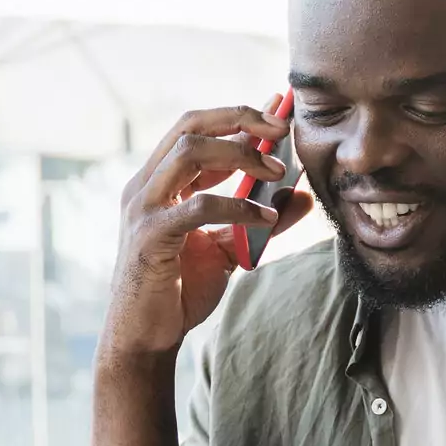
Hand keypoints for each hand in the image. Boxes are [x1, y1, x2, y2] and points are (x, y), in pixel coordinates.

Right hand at [101, 101, 314, 358]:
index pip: (196, 128)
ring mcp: (142, 208)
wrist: (147, 337)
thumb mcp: (229, 247)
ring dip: (240, 154)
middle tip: (282, 130)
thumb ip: (260, 219)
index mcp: (158, 182)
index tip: (279, 108)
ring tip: (277, 172)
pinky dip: (238, 206)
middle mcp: (145, 186)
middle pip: (190, 126)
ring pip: (189, 152)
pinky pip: (198, 206)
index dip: (238, 114)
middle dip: (240, 118)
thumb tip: (302, 196)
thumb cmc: (180, 290)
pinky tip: (266, 217)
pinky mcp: (150, 236)